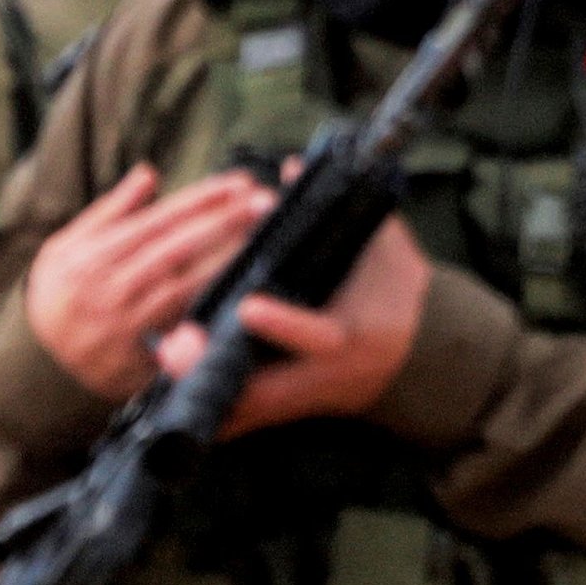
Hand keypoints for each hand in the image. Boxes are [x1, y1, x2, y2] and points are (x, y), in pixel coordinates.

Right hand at [24, 166, 274, 402]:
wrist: (39, 363)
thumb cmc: (57, 296)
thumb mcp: (66, 246)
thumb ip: (110, 210)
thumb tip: (149, 174)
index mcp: (95, 255)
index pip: (158, 219)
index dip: (200, 199)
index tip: (236, 183)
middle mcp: (112, 287)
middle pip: (178, 247)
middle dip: (224, 222)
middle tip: (264, 202)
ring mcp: (129, 322)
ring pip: (187, 286)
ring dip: (227, 260)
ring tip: (261, 238)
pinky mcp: (141, 354)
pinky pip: (183, 327)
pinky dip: (211, 306)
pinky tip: (241, 289)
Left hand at [156, 214, 432, 436]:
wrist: (425, 355)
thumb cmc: (399, 293)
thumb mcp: (381, 249)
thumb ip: (340, 211)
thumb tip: (292, 166)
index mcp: (352, 337)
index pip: (317, 336)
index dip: (284, 324)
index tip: (248, 307)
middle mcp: (326, 376)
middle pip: (266, 394)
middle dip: (218, 376)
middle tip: (173, 355)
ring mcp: (307, 399)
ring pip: (248, 412)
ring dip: (204, 397)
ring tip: (159, 378)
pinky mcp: (291, 410)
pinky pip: (244, 418)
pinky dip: (213, 413)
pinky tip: (171, 404)